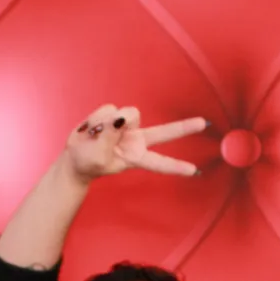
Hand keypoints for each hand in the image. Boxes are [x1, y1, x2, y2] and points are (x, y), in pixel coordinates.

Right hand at [63, 104, 206, 182]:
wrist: (75, 157)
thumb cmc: (88, 163)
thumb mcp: (98, 156)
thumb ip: (109, 135)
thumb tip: (120, 117)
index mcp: (136, 157)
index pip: (160, 163)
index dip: (176, 166)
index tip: (195, 171)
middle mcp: (137, 140)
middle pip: (165, 133)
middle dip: (184, 128)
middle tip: (204, 123)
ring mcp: (127, 126)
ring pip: (126, 114)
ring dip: (106, 123)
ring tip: (94, 135)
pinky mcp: (115, 114)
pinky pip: (108, 110)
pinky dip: (97, 118)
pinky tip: (92, 128)